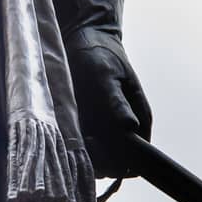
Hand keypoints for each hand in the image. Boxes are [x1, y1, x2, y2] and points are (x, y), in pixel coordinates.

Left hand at [65, 28, 152, 177]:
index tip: (100, 148)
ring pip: (97, 158)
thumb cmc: (99, 53)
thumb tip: (131, 127)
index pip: (138, 157)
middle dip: (100, 161)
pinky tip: (62, 133)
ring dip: (84, 154)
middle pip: (116, 163)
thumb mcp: (106, 75)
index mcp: (139, 119)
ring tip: (70, 135)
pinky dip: (73, 145)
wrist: (81, 37)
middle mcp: (124, 129)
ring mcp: (104, 129)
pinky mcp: (85, 125)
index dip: (121, 162)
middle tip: (81, 142)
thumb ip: (117, 102)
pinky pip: (81, 145)